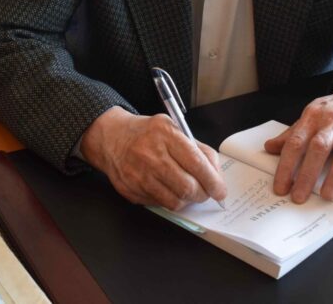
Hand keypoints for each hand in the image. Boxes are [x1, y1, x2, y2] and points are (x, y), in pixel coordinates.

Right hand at [79, 106, 227, 210]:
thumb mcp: (173, 128)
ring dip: (187, 200)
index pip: (196, 163)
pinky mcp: (130, 190)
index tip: (220, 190)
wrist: (112, 137)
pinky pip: (159, 204)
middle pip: (187, 186)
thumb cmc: (148, 133)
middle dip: (202, 194)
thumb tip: (216, 175)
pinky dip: (170, 200)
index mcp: (165, 134)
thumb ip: (197, 148)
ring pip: (174, 201)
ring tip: (189, 192)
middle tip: (206, 193)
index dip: (213, 181)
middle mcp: (151, 154)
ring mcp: (138, 174)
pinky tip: (169, 190)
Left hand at [264, 74, 332, 202]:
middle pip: (318, 148)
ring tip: (326, 195)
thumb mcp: (312, 116)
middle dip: (307, 174)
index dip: (286, 165)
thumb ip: (292, 133)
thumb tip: (270, 147)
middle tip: (299, 196)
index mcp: (314, 118)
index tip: (281, 186)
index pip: (296, 142)